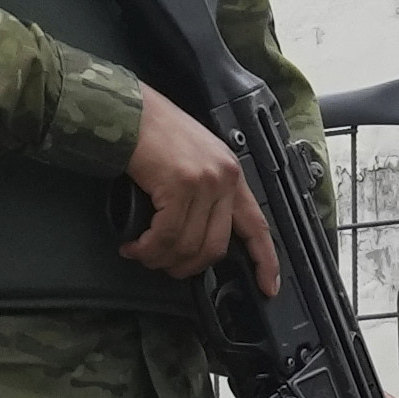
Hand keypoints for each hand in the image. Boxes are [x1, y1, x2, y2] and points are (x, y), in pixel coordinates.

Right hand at [108, 95, 262, 284]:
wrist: (130, 110)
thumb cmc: (154, 133)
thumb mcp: (194, 160)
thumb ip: (205, 194)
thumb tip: (194, 236)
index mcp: (231, 174)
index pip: (257, 226)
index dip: (265, 260)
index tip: (268, 287)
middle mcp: (224, 178)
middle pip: (215, 247)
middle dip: (186, 267)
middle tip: (164, 266)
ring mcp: (204, 182)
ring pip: (188, 245)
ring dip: (160, 259)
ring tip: (142, 253)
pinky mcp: (180, 185)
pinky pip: (166, 236)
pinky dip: (147, 249)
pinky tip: (134, 246)